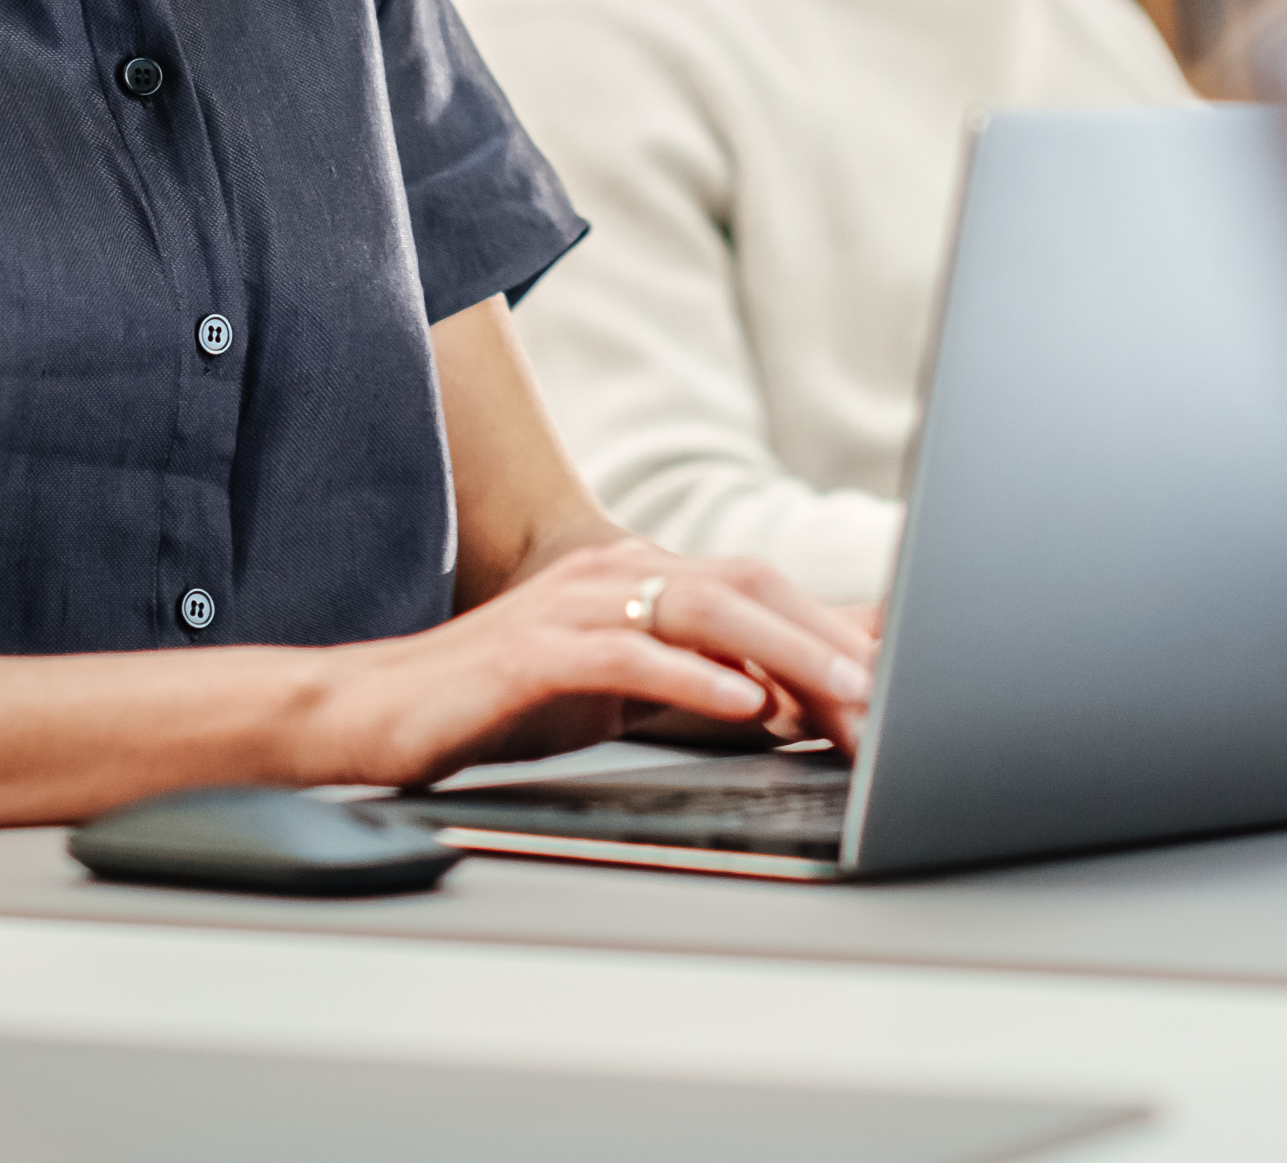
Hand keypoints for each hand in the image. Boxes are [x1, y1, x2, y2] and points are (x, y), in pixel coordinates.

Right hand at [290, 538, 876, 792]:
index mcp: (643, 579)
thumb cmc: (501, 706)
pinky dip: (690, 675)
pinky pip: (627, 653)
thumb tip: (802, 703)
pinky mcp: (535, 649)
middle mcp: (618, 575)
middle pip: (752, 586)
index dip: (841, 626)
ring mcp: (576, 605)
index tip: (911, 672)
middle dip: (834, 641)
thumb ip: (704, 686)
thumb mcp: (622, 693)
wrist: (376, 711)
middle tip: (900, 698)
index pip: (763, 589)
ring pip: (705, 607)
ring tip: (848, 694)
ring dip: (787, 652)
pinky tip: (738, 702)